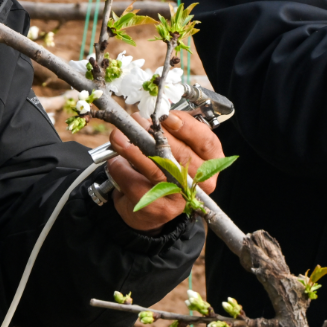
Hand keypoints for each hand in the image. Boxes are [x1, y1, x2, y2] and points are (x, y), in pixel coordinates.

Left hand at [107, 111, 223, 232]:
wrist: (151, 202)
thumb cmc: (166, 164)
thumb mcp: (175, 143)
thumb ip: (169, 129)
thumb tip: (148, 117)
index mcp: (211, 161)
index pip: (206, 142)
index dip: (187, 127)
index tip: (165, 117)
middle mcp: (201, 183)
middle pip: (181, 156)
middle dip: (155, 135)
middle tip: (136, 121)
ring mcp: (181, 198)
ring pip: (156, 170)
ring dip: (134, 150)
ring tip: (118, 137)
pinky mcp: (158, 209)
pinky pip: (136, 185)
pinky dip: (122, 169)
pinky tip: (116, 161)